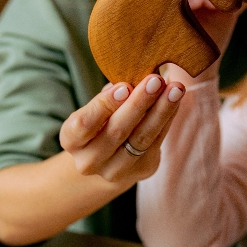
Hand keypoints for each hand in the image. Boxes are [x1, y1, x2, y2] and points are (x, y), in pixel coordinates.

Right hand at [60, 75, 184, 185]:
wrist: (108, 157)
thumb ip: (112, 95)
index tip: (124, 86)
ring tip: (175, 89)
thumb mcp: (96, 107)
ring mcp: (115, 171)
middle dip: (139, 103)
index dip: (104, 105)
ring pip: (141, 139)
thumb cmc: (100, 121)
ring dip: (161, 111)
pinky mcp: (141, 170)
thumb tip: (137, 76)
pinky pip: (156, 142)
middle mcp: (89, 161)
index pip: (84, 124)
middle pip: (116, 131)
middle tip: (156, 80)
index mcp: (70, 140)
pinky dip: (167, 119)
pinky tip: (175, 101)